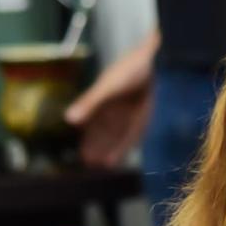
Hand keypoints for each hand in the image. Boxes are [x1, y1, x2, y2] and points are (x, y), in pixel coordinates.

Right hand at [64, 31, 157, 167]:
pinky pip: (131, 134)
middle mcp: (115, 108)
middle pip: (103, 131)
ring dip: (109, 148)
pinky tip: (117, 157)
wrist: (157, 60)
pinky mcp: (143, 115)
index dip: (87, 137)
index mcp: (103, 100)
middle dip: (96, 145)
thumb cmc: (129, 70)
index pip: (92, 123)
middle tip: (88, 162)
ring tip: (101, 164)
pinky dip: (124, 145)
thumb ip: (89, 103)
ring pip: (116, 135)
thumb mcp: (107, 87)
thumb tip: (68, 119)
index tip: (81, 152)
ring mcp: (129, 112)